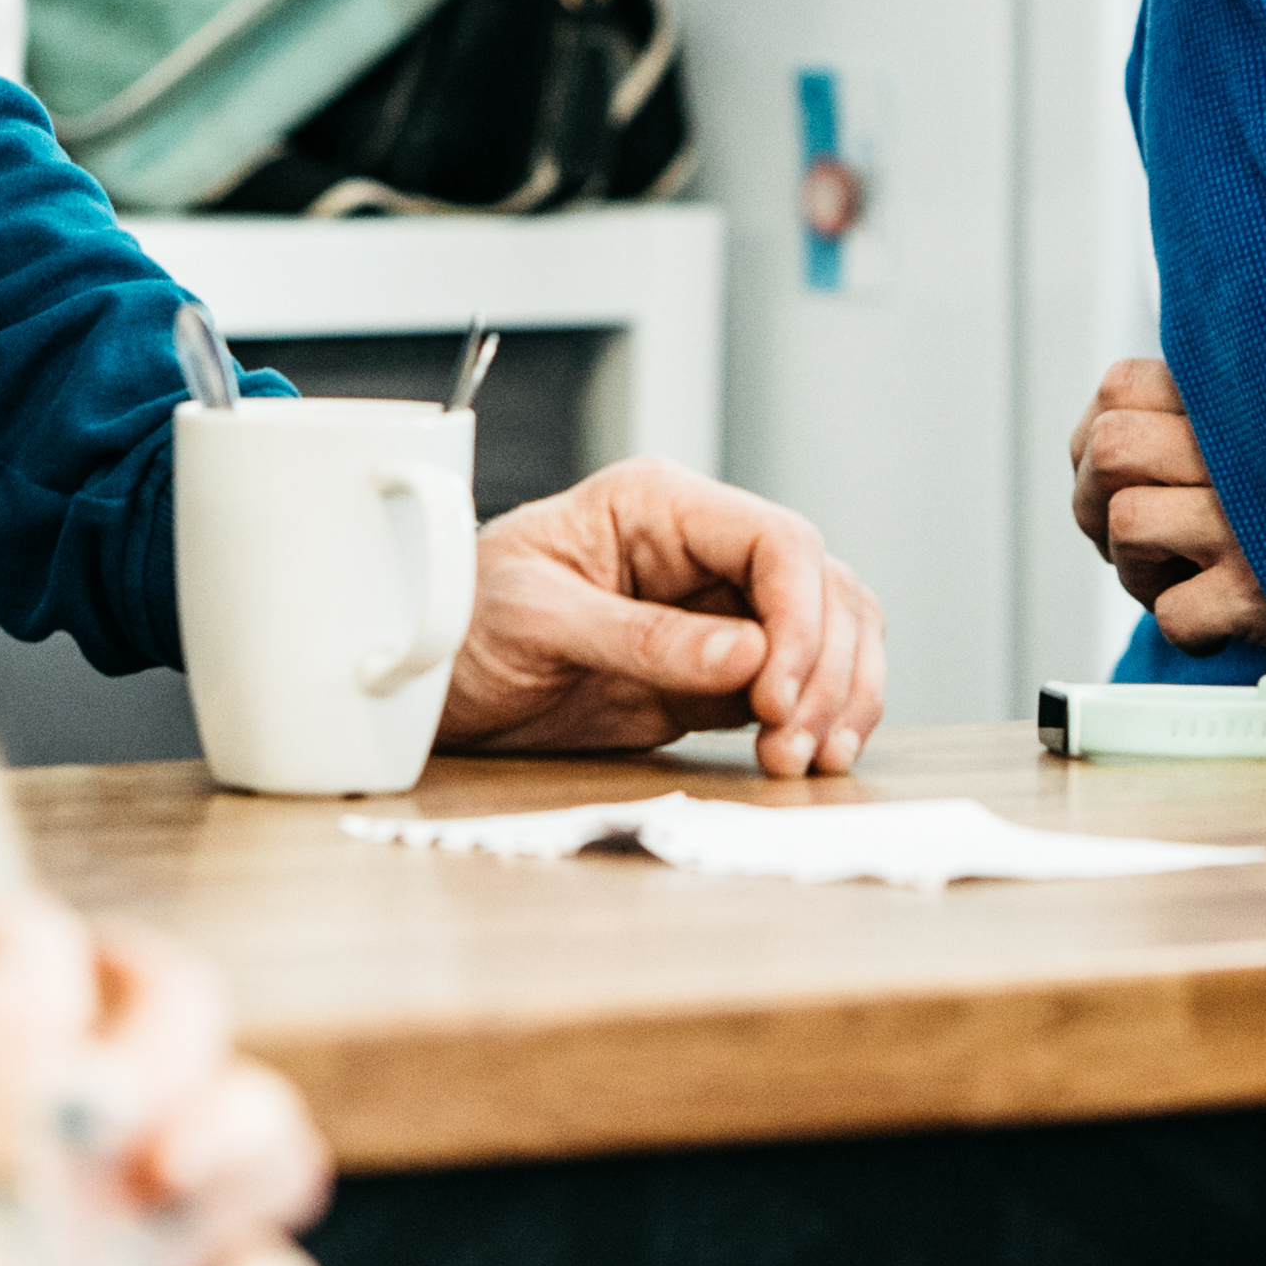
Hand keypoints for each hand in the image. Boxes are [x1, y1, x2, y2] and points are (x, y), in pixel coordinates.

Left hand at [443, 457, 880, 775]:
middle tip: (793, 741)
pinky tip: (807, 757)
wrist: (429, 686)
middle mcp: (703, 552)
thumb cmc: (463, 625)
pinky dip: (818, 719)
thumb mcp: (539, 622)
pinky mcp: (718, 675)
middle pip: (822, 588)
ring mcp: (717, 613)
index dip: (799, 613)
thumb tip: (748, 654)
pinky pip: (798, 686)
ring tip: (807, 759)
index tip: (777, 689)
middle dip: (827, 666)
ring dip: (836, 696)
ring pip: (829, 635)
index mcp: (659, 507)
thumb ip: (643, 637)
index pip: (774, 540)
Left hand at [1064, 355, 1265, 669]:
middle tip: (1138, 540)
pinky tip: (1224, 619)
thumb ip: (1195, 424)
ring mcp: (1255, 522)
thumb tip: (1094, 447)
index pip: (1121, 387)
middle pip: (1111, 449)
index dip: (1095, 440)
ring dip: (1138, 572)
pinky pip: (1172, 612)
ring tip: (1185, 578)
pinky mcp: (1262, 595)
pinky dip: (1188, 629)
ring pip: (1127, 524)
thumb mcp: (1265, 447)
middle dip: (1095, 507)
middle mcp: (1252, 450)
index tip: (1124, 480)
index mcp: (1243, 403)